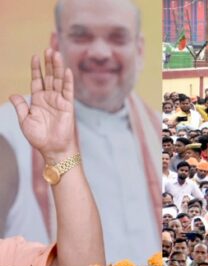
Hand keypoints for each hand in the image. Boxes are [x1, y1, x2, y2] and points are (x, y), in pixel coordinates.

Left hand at [10, 49, 76, 163]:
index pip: (37, 80)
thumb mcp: (24, 120)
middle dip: (48, 63)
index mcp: (38, 100)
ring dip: (57, 67)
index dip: (36, 69)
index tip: (35, 56)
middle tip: (49, 49)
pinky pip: (68, 91)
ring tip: (55, 54)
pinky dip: (67, 81)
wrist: (52, 149)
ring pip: (58, 80)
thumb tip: (13, 94)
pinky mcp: (68, 107)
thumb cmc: (39, 137)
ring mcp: (59, 101)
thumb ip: (20, 106)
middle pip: (49, 76)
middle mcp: (50, 98)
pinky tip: (66, 71)